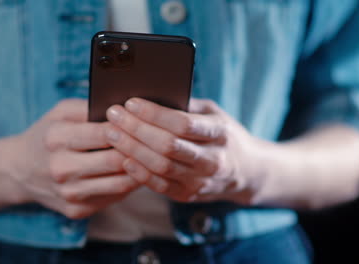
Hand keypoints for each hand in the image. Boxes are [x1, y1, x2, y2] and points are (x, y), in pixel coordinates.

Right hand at [7, 99, 139, 218]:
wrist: (20, 170)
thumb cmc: (47, 134)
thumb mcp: (60, 112)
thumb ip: (89, 106)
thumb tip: (125, 108)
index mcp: (56, 139)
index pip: (105, 133)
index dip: (130, 127)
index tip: (145, 122)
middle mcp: (61, 168)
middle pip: (116, 161)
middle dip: (140, 150)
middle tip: (156, 141)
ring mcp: (69, 193)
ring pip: (120, 183)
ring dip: (141, 170)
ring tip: (152, 157)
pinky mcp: (76, 210)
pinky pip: (114, 197)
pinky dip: (128, 184)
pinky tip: (136, 172)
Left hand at [104, 98, 262, 203]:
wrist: (246, 171)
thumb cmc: (223, 135)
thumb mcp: (214, 113)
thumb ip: (187, 105)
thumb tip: (151, 93)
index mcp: (220, 133)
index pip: (182, 123)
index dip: (153, 113)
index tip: (131, 102)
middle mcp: (212, 159)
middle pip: (167, 145)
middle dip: (135, 129)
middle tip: (113, 115)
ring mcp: (201, 180)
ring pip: (160, 166)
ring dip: (132, 149)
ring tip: (112, 134)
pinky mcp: (189, 194)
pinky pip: (159, 185)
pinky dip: (139, 173)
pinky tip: (123, 158)